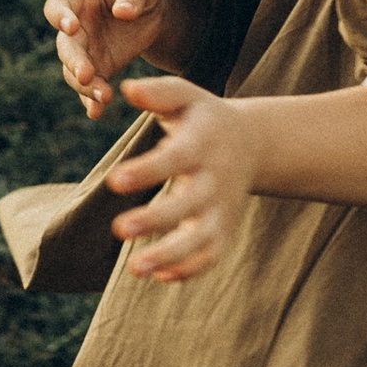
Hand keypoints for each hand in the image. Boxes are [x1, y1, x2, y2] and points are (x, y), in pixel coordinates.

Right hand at [45, 0, 189, 118]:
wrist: (152, 8)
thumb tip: (123, 13)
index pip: (57, 6)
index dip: (60, 17)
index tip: (70, 27)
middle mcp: (75, 26)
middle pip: (65, 46)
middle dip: (73, 62)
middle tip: (86, 74)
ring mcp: (85, 50)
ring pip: (74, 72)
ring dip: (84, 86)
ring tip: (104, 97)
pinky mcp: (100, 68)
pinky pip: (90, 87)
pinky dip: (91, 100)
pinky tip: (96, 113)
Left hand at [105, 73, 253, 282]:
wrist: (252, 143)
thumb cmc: (204, 118)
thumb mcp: (186, 96)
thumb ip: (158, 92)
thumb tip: (125, 89)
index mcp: (203, 145)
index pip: (174, 160)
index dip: (146, 171)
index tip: (114, 181)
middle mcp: (214, 180)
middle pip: (188, 205)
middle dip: (155, 219)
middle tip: (119, 228)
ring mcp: (221, 210)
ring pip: (201, 240)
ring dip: (170, 256)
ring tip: (135, 269)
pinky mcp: (223, 231)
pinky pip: (210, 257)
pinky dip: (189, 270)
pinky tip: (158, 277)